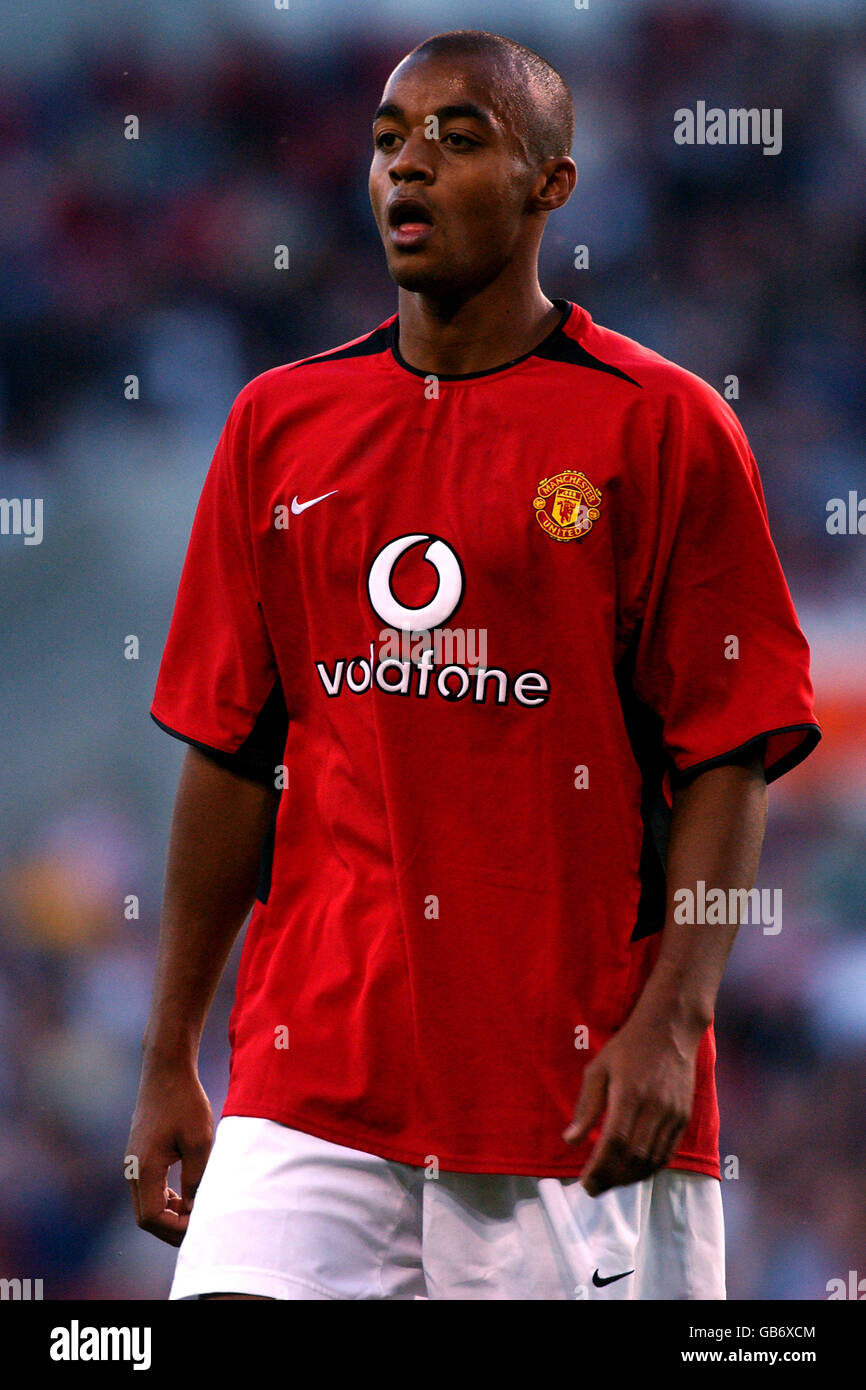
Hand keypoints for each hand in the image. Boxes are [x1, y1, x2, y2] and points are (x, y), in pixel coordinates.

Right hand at [124, 1063, 213, 1245]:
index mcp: (144, 1168)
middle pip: (146, 1216)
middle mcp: (131, 1169)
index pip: (151, 1218)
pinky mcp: (138, 1155)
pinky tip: (186, 1194)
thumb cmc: (185, 1102)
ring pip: (145, 1204)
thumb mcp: (199, 1142)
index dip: (175, 1228)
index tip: (201, 1224)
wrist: (166, 1070)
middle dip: (172, 1226)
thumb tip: (195, 1209)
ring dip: (169, 1214)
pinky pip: (147, 1189)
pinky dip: (164, 1199)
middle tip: (200, 1225)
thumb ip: (197, 1179)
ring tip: (196, 1211)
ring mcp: (132, 1162)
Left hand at [562, 1012, 700, 1195]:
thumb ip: (586, 1106)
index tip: (584, 1183)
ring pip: (652, 1160)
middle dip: (612, 1179)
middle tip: (593, 1189)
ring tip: (610, 1183)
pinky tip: (633, 1171)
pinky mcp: (684, 1117)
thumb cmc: (628, 1047)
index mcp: (629, 1094)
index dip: (599, 1168)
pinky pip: (667, 1153)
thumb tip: (570, 1140)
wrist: (670, 1029)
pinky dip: (649, 1168)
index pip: (614, 1142)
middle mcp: (654, 1108)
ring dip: (630, 1178)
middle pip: (634, 1157)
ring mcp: (673, 1114)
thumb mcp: (599, 1068)